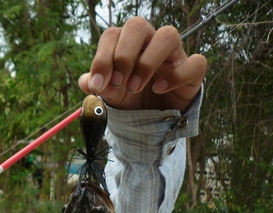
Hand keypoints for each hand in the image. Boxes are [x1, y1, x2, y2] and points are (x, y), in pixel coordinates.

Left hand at [78, 17, 206, 111]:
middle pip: (137, 25)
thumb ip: (96, 85)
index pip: (111, 35)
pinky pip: (195, 62)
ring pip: (168, 35)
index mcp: (125, 43)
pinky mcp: (192, 69)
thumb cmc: (130, 96)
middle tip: (118, 83)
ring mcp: (173, 53)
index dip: (102, 59)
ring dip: (147, 62)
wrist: (153, 117)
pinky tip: (159, 89)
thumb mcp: (109, 93)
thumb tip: (86, 82)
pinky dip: (176, 76)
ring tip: (134, 87)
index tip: (98, 86)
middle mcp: (149, 41)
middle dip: (123, 56)